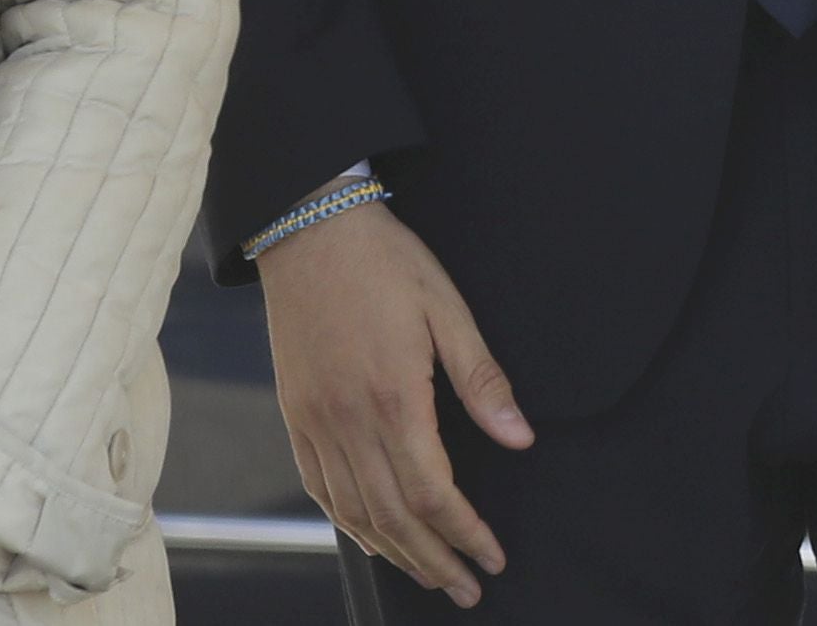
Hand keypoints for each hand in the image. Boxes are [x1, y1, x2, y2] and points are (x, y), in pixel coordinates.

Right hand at [257, 198, 530, 607]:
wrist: (308, 228)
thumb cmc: (385, 262)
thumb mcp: (447, 308)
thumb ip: (482, 381)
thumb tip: (520, 439)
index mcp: (393, 397)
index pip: (435, 492)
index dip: (466, 533)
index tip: (493, 557)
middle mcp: (349, 421)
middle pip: (396, 517)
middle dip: (437, 561)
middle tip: (469, 588)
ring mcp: (316, 422)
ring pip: (356, 513)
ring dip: (397, 554)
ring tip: (430, 575)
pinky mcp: (295, 416)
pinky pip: (320, 490)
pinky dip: (350, 525)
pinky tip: (374, 539)